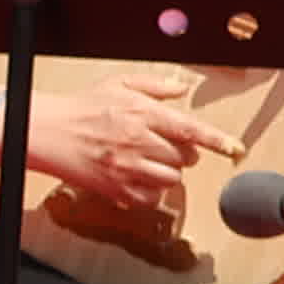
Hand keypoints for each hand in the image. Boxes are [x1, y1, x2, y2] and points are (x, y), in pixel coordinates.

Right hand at [12, 68, 218, 189]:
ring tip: (150, 159)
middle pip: (185, 157)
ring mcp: (127, 169)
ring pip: (171, 179)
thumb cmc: (83, 108)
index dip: (218, 140)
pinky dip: (152, 191)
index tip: (236, 148)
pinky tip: (140, 176)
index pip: (190, 129)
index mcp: (142, 114)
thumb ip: (155, 84)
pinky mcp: (116, 190)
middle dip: (183, 152)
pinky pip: (151, 199)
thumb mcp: (119, 84)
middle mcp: (138, 142)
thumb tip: (182, 87)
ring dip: (168, 171)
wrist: (48, 133)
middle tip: (165, 144)